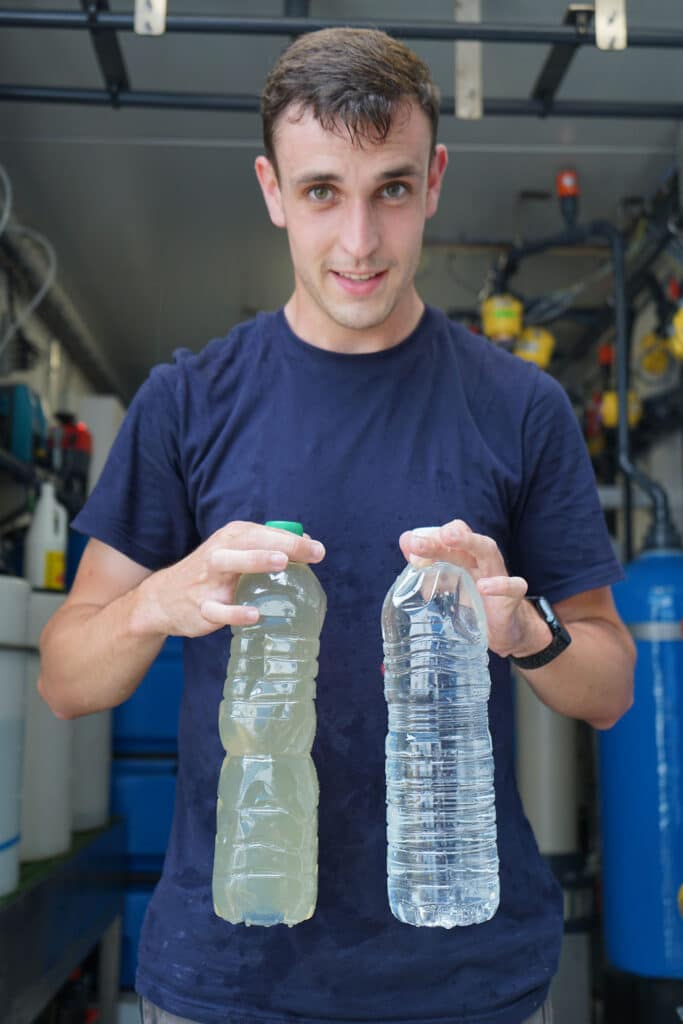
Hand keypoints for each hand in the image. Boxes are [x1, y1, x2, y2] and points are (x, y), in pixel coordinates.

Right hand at [138, 521, 324, 638]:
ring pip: (230, 563)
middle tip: (307, 553)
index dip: (292, 541)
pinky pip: (218, 609)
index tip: (318, 552)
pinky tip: (254, 614)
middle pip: (250, 542)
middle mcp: (220, 552)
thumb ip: (269, 548)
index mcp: (232, 537)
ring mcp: (208, 579)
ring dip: (256, 561)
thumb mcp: (236, 552)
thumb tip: (308, 546)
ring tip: (281, 563)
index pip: (265, 533)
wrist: (163, 598)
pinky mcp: (201, 606)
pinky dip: (235, 612)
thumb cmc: (211, 573)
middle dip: (280, 545)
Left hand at [399, 520, 541, 658]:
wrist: (503, 629)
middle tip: (420, 540)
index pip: (452, 533)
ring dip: (469, 542)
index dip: (432, 535)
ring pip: (488, 550)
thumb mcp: (448, 581)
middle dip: (445, 534)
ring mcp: (498, 575)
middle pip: (466, 538)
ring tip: (449, 539)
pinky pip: (513, 586)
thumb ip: (427, 563)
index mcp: (466, 555)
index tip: (410, 543)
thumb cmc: (472, 600)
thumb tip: (406, 540)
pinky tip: (483, 586)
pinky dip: (500, 585)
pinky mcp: (512, 598)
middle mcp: (481, 560)